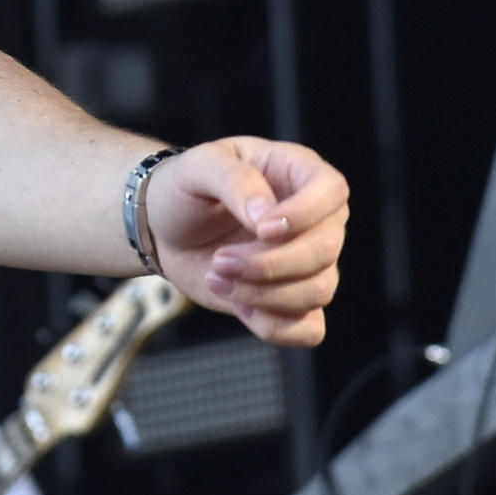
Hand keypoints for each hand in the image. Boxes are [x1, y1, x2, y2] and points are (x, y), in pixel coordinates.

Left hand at [145, 137, 348, 346]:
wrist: (163, 228)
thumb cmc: (184, 188)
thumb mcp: (198, 166)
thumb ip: (234, 180)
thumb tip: (266, 216)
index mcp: (298, 173)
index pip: (332, 190)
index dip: (304, 214)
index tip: (261, 229)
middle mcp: (314, 218)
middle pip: (324, 250)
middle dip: (268, 264)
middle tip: (219, 260)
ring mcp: (307, 261)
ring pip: (318, 291)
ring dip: (262, 294)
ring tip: (217, 277)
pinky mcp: (292, 299)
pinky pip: (308, 328)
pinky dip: (272, 325)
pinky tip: (238, 304)